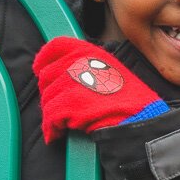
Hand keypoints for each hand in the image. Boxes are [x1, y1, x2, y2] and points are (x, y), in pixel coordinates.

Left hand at [33, 37, 166, 142]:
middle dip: (50, 93)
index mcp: (90, 51)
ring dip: (53, 113)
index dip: (44, 59)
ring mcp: (73, 82)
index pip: (56, 46)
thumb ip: (86, 66)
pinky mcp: (70, 104)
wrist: (140, 120)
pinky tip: (58, 134)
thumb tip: (63, 71)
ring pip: (47, 99)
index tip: (39, 69)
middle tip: (60, 106)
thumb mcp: (111, 70)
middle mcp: (79, 62)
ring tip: (65, 122)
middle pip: (47, 76)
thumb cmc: (130, 100)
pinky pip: (50, 117)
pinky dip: (52, 128)